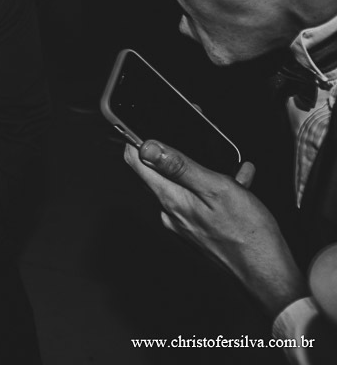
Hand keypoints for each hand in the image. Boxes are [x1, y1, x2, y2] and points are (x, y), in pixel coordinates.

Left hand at [124, 140, 305, 315]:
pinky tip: (238, 184)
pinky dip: (216, 191)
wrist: (266, 274)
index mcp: (170, 199)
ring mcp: (183, 224)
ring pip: (184, 187)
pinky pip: (201, 202)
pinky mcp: (198, 232)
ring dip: (202, 174)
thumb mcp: (216, 189)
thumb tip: (147, 147)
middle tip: (189, 139)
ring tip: (227, 167)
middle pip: (158, 174)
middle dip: (172, 155)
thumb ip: (179, 167)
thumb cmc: (247, 234)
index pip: (136, 163)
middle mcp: (170, 213)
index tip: (141, 127)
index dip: (136, 141)